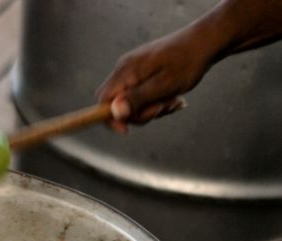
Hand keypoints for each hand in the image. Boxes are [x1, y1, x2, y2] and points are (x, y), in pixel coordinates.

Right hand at [97, 27, 216, 132]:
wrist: (205, 42)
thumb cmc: (187, 61)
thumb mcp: (164, 85)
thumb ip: (138, 98)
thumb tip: (115, 112)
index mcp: (126, 71)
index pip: (103, 100)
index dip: (111, 118)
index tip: (127, 130)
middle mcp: (124, 70)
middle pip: (116, 104)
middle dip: (138, 114)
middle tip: (161, 109)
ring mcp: (133, 72)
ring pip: (131, 102)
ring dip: (151, 109)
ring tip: (172, 102)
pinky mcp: (142, 74)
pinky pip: (141, 95)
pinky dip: (155, 102)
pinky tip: (173, 98)